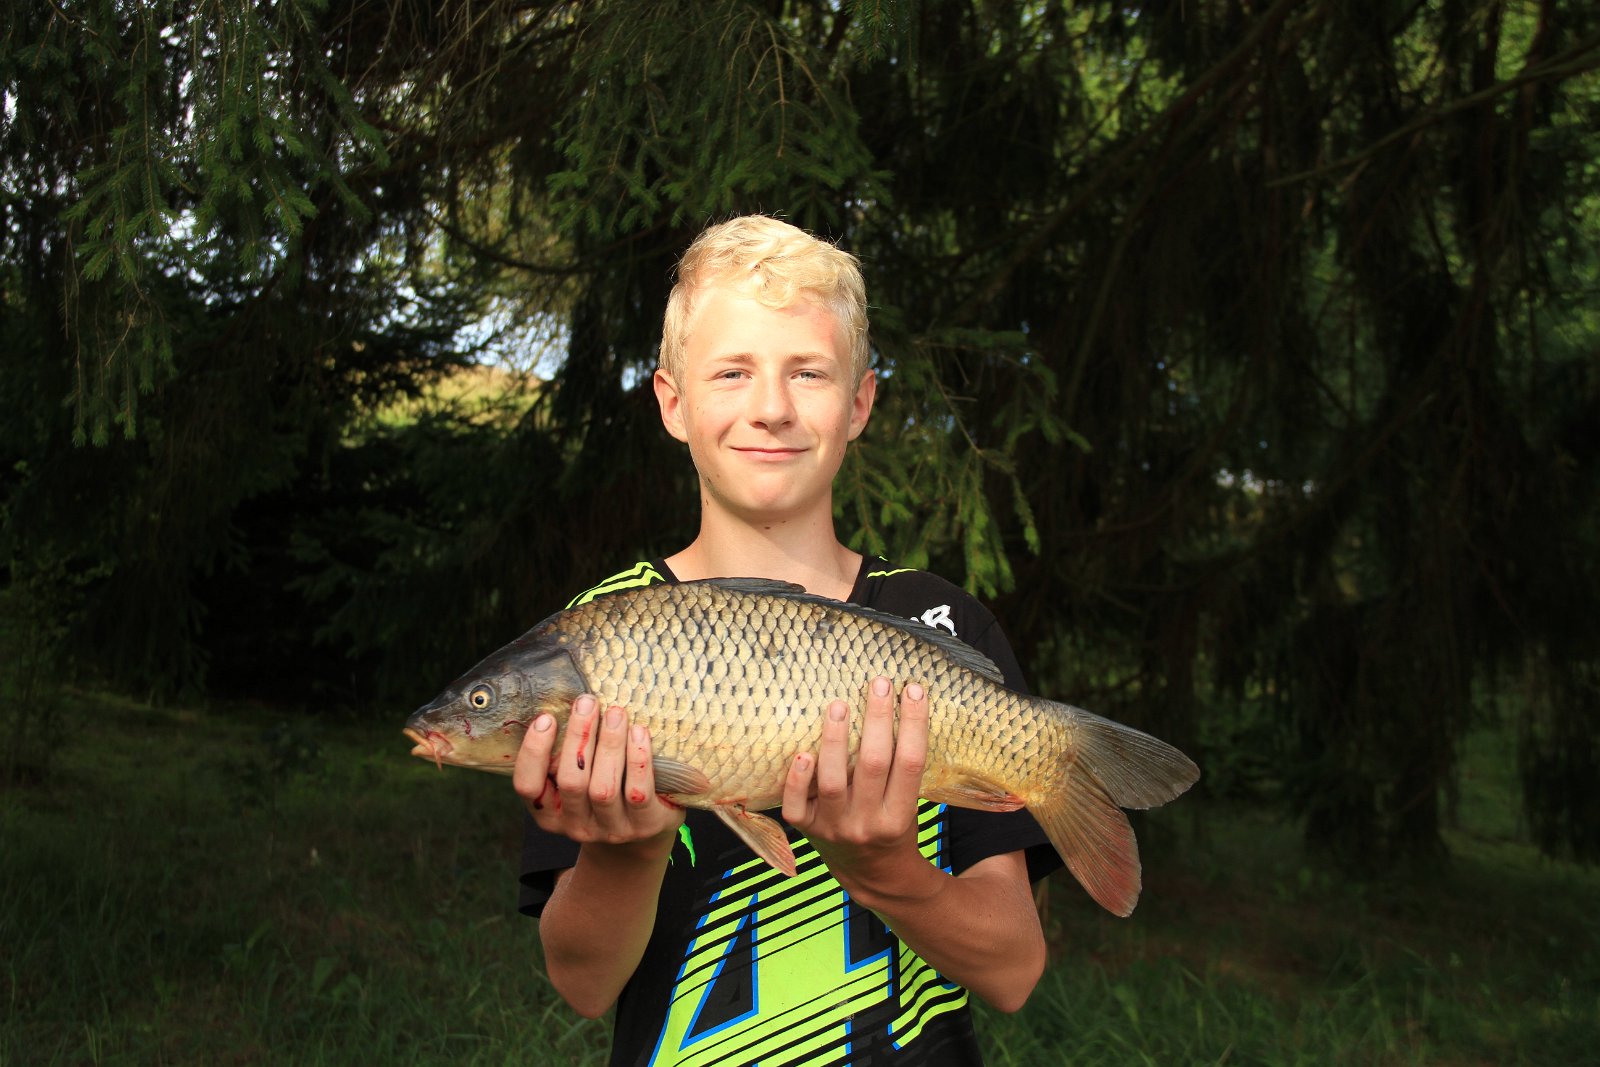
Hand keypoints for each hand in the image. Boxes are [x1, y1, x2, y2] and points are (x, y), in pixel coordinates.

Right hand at [513, 694, 682, 857]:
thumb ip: (568, 752)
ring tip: (616, 713)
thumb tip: (567, 703)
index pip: (528, 786)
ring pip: (603, 788)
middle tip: (587, 702)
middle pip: (571, 782)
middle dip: (578, 737)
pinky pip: (637, 793)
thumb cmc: (605, 787)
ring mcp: (610, 830)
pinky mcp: (642, 825)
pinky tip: (639, 732)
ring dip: (609, 744)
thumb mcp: (579, 777)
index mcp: (550, 813)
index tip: (546, 718)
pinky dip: (637, 760)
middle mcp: (576, 826)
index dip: (533, 752)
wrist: (645, 828)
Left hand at [782, 675, 931, 892]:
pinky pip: (797, 806)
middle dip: (877, 720)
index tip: (913, 690)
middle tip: (878, 683)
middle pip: (874, 765)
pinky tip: (802, 753)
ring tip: (837, 705)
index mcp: (899, 816)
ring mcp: (834, 827)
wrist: (873, 875)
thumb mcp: (908, 805)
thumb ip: (902, 769)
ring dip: (835, 740)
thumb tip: (900, 704)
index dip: (913, 724)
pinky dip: (797, 780)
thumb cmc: (892, 828)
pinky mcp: (808, 830)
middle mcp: (867, 823)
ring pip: (833, 781)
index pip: (911, 763)